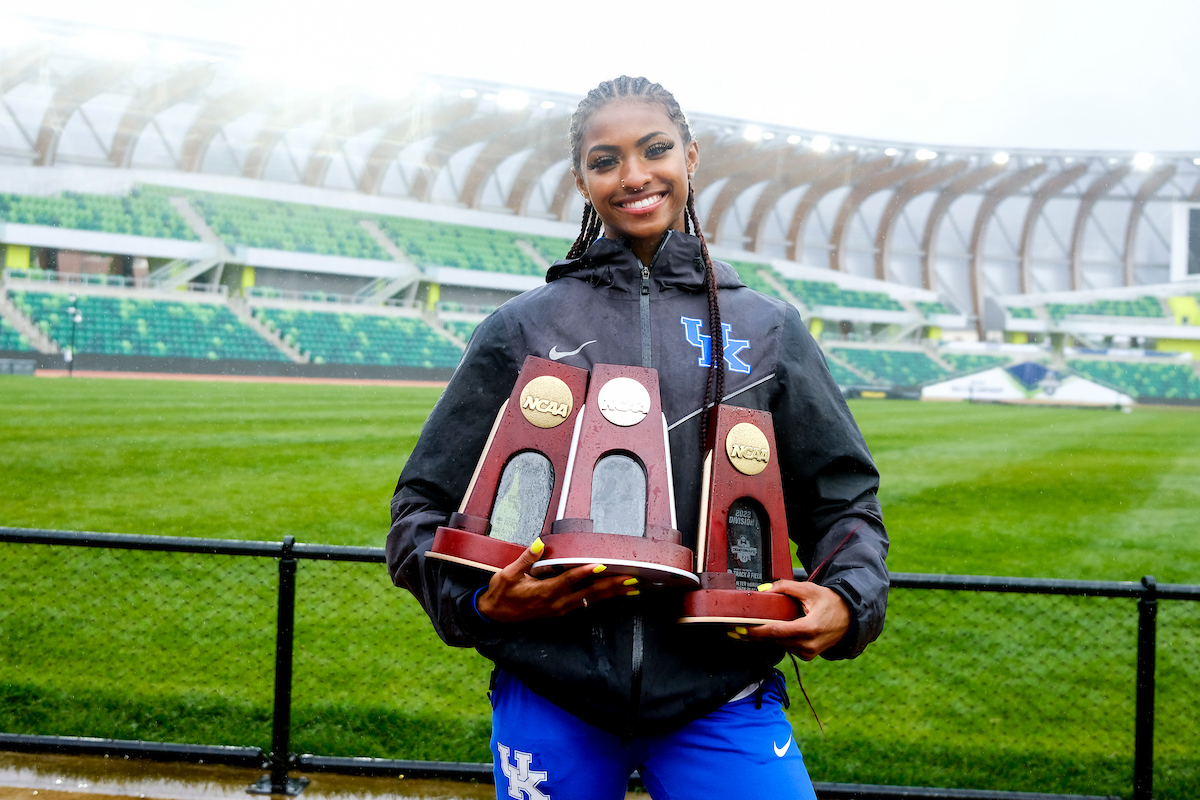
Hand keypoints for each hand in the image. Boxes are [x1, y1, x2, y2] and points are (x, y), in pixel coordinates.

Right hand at [476, 538, 638, 623]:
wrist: (494, 616)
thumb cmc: (501, 593)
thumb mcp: (507, 574)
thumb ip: (526, 559)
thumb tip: (539, 543)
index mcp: (544, 592)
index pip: (568, 580)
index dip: (584, 573)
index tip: (601, 565)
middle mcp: (556, 603)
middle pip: (588, 593)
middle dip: (611, 585)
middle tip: (632, 579)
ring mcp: (560, 609)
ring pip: (591, 600)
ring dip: (612, 593)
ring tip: (632, 588)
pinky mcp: (561, 611)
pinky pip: (586, 604)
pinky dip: (602, 598)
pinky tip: (614, 595)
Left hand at [739, 581, 850, 660]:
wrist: (849, 618)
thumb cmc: (829, 602)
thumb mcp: (809, 590)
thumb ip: (785, 588)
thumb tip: (763, 590)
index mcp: (809, 629)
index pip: (775, 632)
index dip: (755, 631)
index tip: (739, 629)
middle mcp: (808, 645)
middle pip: (773, 641)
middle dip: (752, 636)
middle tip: (733, 630)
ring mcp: (808, 653)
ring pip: (778, 645)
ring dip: (762, 639)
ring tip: (742, 631)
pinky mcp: (807, 656)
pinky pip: (785, 648)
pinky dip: (775, 641)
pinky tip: (764, 634)